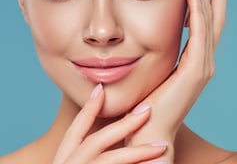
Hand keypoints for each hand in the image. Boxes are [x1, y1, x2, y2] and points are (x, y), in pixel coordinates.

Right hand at [53, 84, 167, 163]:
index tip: (101, 89)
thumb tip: (111, 129)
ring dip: (138, 152)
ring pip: (111, 161)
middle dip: (124, 124)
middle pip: (98, 141)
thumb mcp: (74, 163)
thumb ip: (90, 150)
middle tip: (147, 109)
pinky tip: (158, 162)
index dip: (89, 108)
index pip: (76, 128)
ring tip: (162, 146)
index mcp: (64, 158)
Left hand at [126, 0, 226, 162]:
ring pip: (206, 17)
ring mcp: (204, 64)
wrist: (149, 130)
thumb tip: (153, 35)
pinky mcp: (196, 69)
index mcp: (196, 60)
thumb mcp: (159, 71)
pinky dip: (198, 8)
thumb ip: (164, 54)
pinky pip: (199, 30)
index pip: (205, 21)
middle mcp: (205, 59)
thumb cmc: (150, 103)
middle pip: (211, 13)